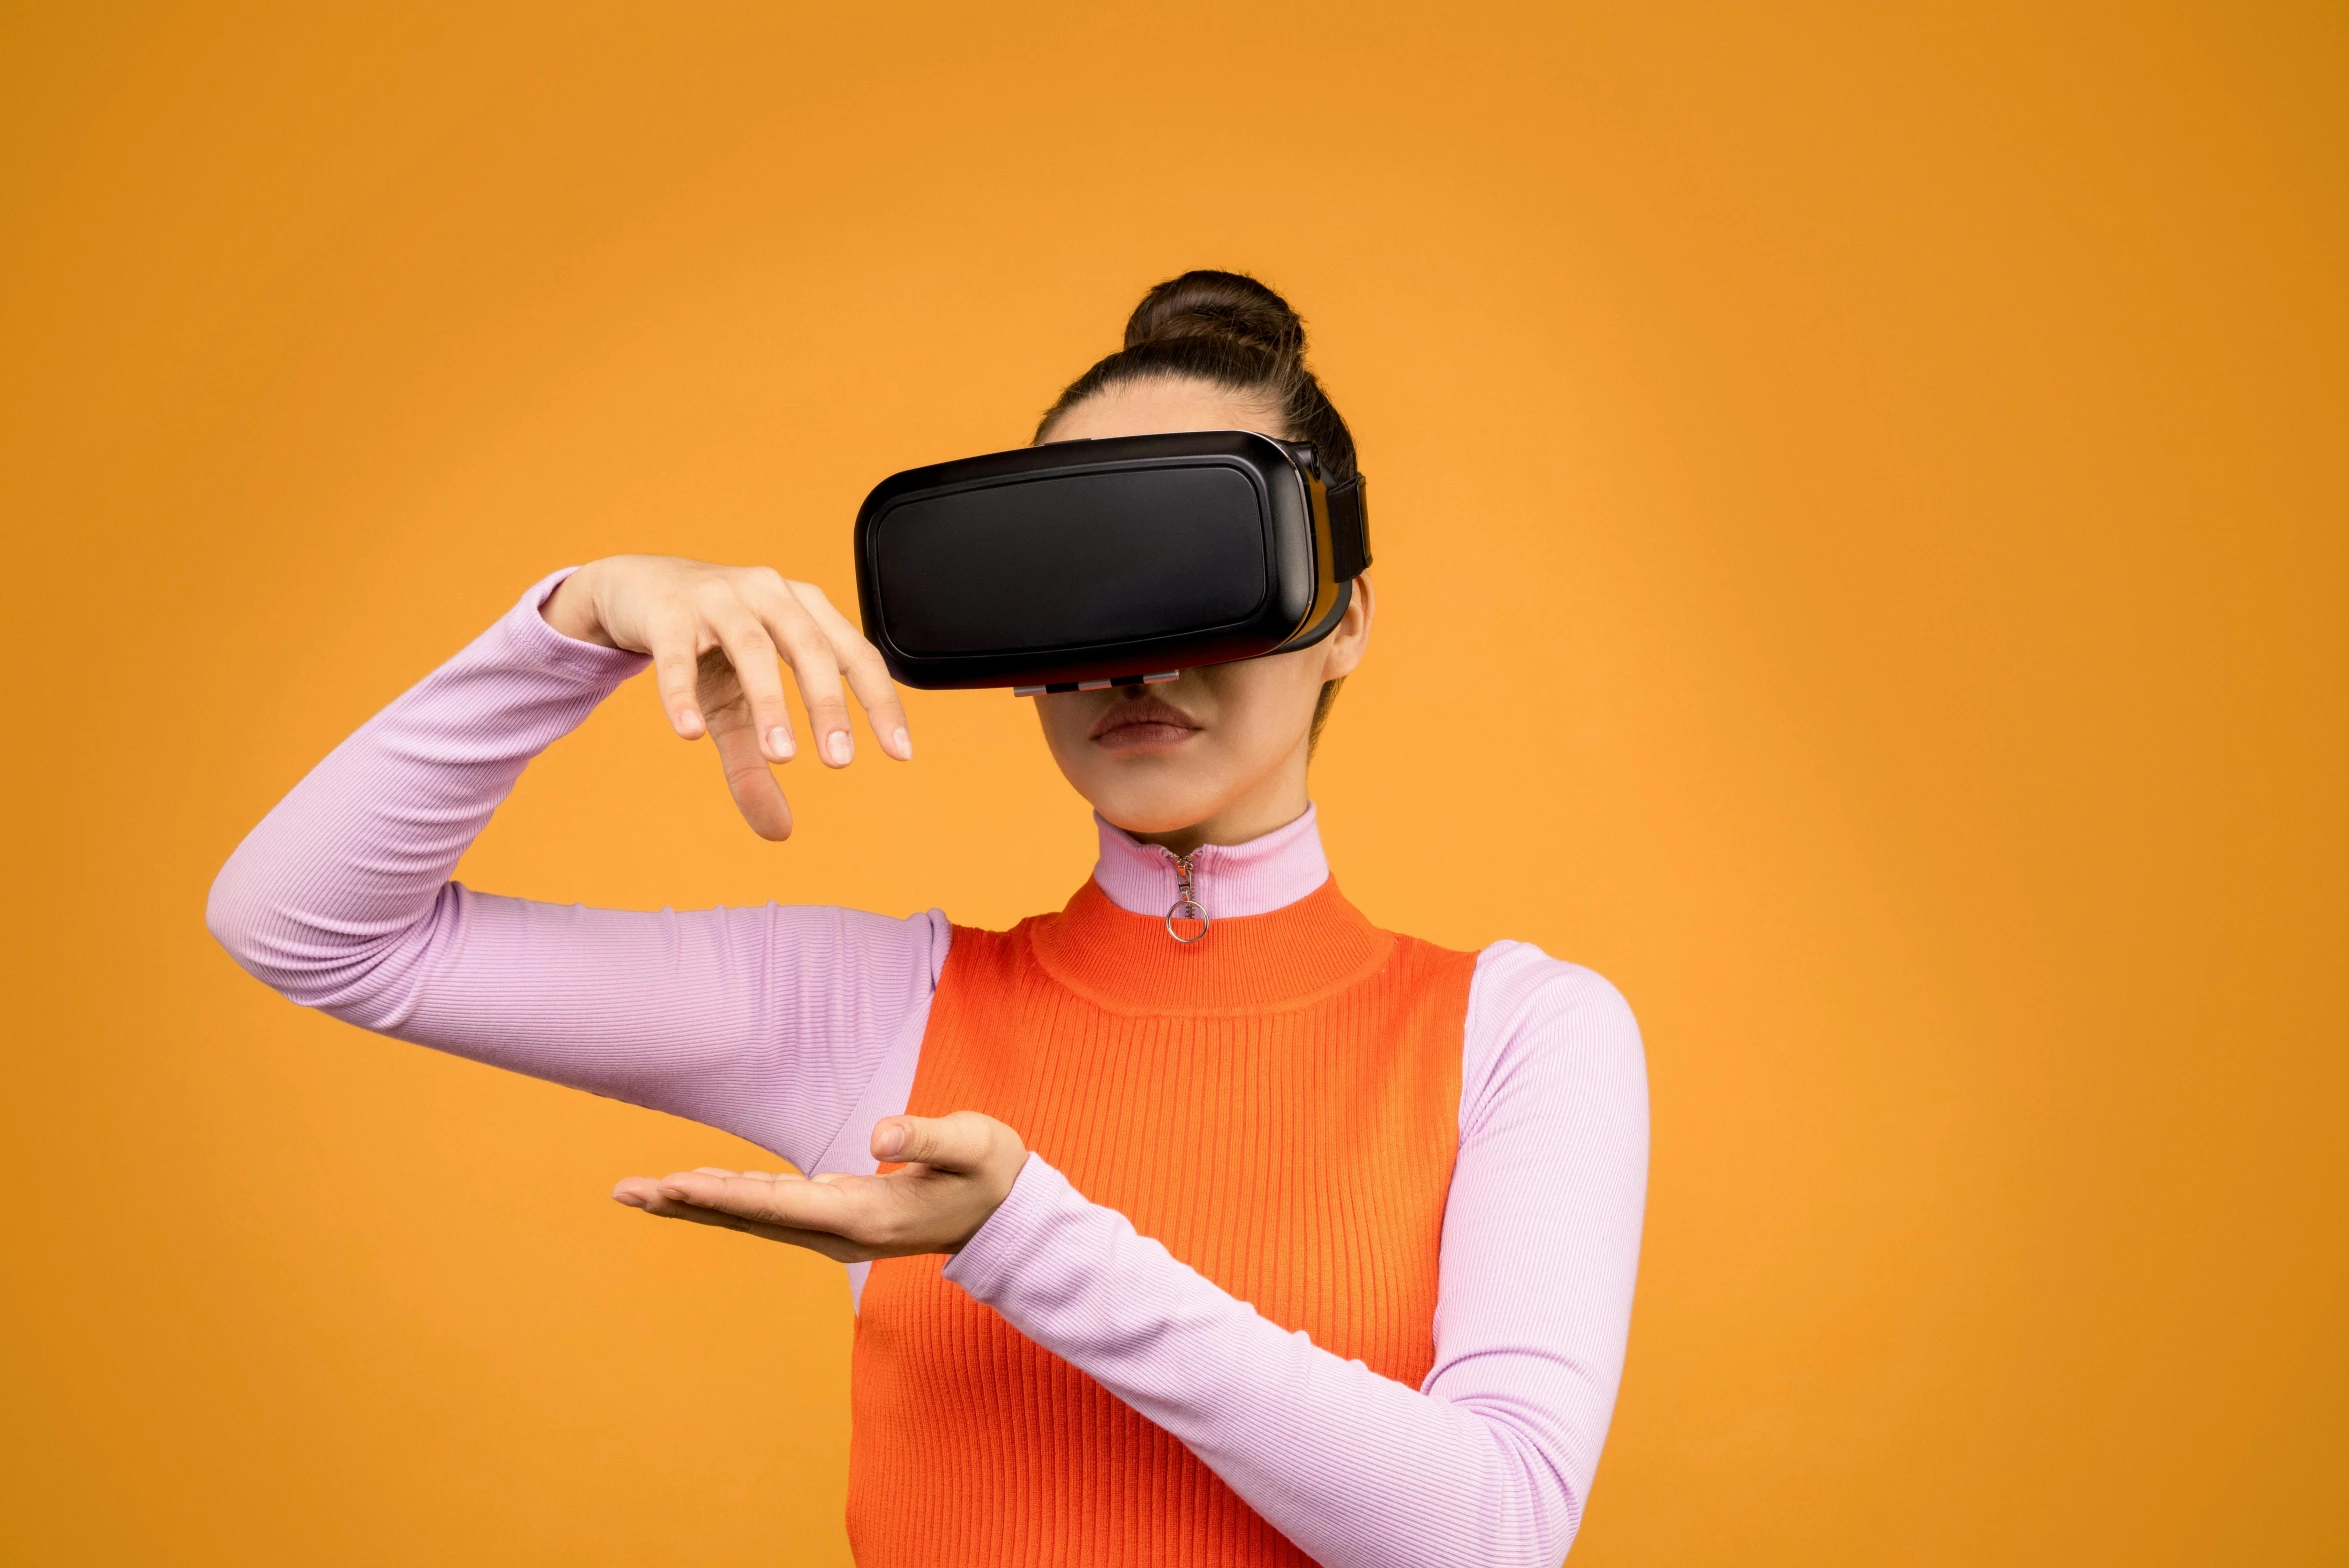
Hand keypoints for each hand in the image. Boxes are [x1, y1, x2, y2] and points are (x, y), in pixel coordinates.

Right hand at [541, 555, 910, 839]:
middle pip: (810, 648)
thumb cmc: (705, 646)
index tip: (901, 754)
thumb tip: (780, 831)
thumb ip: (758, 761)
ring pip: (753, 648)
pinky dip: (683, 693)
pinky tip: (690, 732)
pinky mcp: (667, 611)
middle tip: (841, 762)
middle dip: (829, 706)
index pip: (855, 654)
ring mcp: (718, 597)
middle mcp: (770, 595)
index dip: (881, 702)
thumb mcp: (734, 706)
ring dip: (771, 702)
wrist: (635, 589)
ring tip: (781, 757)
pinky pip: (677, 654)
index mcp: (804, 610)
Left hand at [610, 1112, 1026, 1261]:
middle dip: (688, 1203)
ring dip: (698, 1203)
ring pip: (753, 1216)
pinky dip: (729, 1199)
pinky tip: (699, 1189)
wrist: (1008, 1216)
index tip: (675, 1185)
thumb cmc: (992, 1172)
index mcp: (864, 1216)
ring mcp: (835, 1226)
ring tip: (644, 1190)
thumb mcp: (973, 1144)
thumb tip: (877, 1133)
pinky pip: (769, 1210)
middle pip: (749, 1217)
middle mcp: (838, 1230)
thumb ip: (928, 1134)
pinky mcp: (837, 1215)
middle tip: (625, 1191)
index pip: (779, 1203)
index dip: (724, 1194)